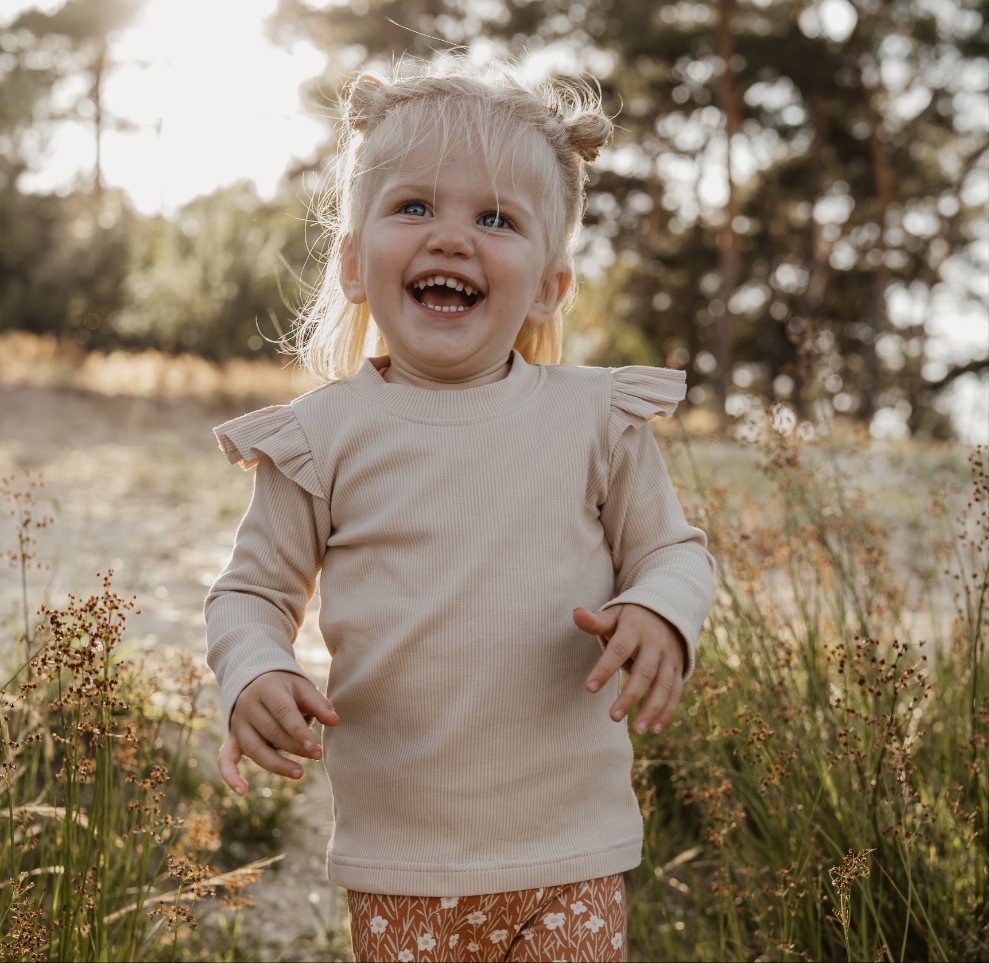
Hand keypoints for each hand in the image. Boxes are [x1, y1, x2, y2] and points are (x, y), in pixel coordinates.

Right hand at [218, 671, 339, 795]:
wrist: (257, 681)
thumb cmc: (286, 688)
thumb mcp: (303, 688)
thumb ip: (318, 704)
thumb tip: (335, 721)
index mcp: (266, 689)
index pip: (282, 712)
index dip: (298, 731)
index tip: (314, 746)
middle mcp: (248, 706)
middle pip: (270, 732)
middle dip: (295, 747)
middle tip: (317, 755)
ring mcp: (238, 724)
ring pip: (254, 749)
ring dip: (276, 765)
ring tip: (300, 773)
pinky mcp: (232, 739)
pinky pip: (226, 759)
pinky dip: (230, 776)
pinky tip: (242, 792)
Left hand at [574, 604, 685, 734]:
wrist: (667, 613)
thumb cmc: (630, 619)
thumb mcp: (614, 615)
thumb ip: (595, 621)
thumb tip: (576, 613)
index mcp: (635, 630)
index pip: (619, 650)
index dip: (605, 668)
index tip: (589, 688)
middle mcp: (655, 645)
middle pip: (644, 672)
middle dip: (631, 696)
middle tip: (613, 717)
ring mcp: (669, 658)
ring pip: (663, 685)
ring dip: (652, 708)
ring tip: (637, 730)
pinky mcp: (677, 669)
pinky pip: (674, 692)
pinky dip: (666, 711)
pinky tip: (653, 729)